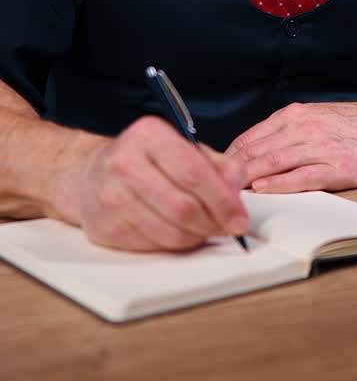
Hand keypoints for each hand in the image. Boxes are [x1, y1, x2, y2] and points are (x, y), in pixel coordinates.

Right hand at [58, 117, 249, 250]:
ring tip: (204, 229)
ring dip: (196, 236)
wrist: (92, 173)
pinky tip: (179, 232)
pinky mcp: (104, 226)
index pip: (194, 172)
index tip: (240, 218)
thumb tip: (236, 189)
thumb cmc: (145, 159)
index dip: (223, 200)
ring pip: (169, 232)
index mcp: (148, 134)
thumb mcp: (182, 147)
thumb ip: (217, 165)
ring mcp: (110, 196)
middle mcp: (124, 162)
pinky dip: (174, 244)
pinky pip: (152, 245)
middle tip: (227, 228)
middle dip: (213, 223)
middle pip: (183, 206)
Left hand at [226, 101, 356, 192]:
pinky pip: (302, 177)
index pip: (250, 137)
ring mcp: (321, 148)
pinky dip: (279, 184)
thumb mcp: (315, 116)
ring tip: (229, 190)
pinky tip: (264, 189)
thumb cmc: (355, 126)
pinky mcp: (337, 168)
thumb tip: (254, 148)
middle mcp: (304, 129)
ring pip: (274, 162)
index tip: (214, 171)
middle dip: (232, 170)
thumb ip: (287, 131)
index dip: (228, 156)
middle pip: (257, 151)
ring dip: (248, 177)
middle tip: (212, 185)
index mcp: (296, 116)